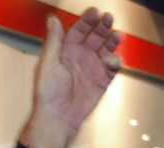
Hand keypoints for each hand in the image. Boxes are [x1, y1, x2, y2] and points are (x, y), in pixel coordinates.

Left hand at [20, 7, 121, 147]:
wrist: (58, 119)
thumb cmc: (48, 94)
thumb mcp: (48, 64)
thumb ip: (54, 41)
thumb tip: (52, 19)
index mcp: (65, 52)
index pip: (78, 30)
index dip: (87, 21)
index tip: (95, 12)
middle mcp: (80, 57)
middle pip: (95, 36)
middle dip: (103, 26)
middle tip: (108, 19)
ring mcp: (92, 68)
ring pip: (107, 48)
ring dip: (112, 40)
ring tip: (116, 36)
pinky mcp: (102, 80)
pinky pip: (113, 66)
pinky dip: (115, 61)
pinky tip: (111, 61)